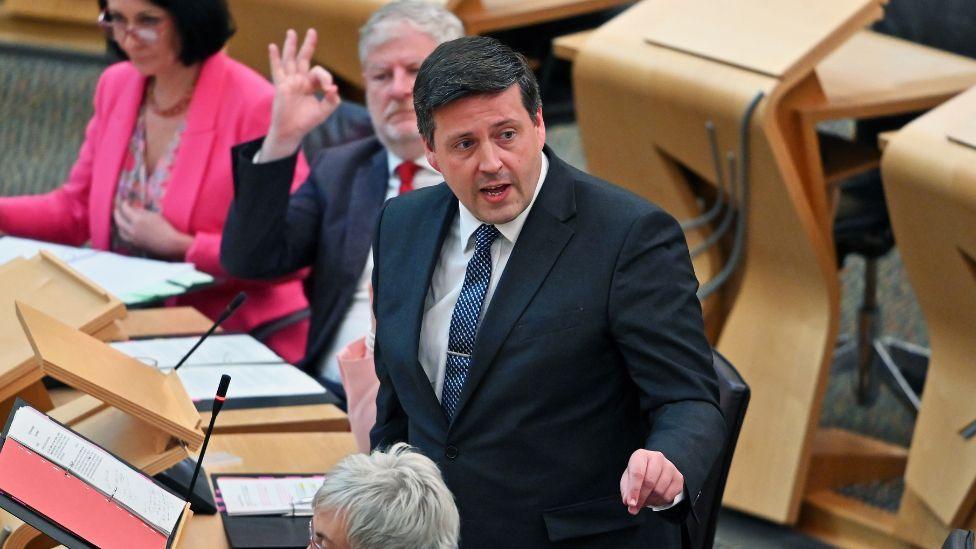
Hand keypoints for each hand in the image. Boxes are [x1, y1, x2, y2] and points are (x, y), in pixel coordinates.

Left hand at [114, 202, 192, 258]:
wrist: (169, 243)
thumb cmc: (165, 227)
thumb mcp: (154, 215)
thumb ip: (142, 212)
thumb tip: (134, 209)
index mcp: (138, 220)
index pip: (125, 209)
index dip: (124, 204)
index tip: (125, 202)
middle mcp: (132, 229)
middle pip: (119, 220)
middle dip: (117, 213)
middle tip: (117, 209)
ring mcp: (133, 238)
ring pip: (120, 230)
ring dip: (118, 223)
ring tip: (120, 220)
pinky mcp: (135, 244)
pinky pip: (125, 237)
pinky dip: (123, 231)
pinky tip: (126, 229)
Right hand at [262, 28, 340, 161]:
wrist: (291, 131)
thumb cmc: (306, 121)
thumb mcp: (323, 112)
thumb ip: (331, 101)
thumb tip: (334, 88)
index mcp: (311, 84)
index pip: (319, 72)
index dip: (326, 77)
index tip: (329, 89)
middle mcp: (300, 80)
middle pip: (304, 58)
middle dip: (308, 45)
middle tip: (312, 31)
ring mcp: (289, 81)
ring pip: (290, 60)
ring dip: (290, 46)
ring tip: (291, 32)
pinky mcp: (281, 85)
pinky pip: (277, 69)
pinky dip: (275, 58)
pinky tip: (272, 47)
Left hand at [619, 450, 683, 513]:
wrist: (653, 471)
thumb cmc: (638, 475)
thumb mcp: (628, 481)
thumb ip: (627, 492)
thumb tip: (630, 503)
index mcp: (641, 455)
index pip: (637, 473)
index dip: (634, 490)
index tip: (631, 503)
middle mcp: (657, 457)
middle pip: (650, 482)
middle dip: (642, 497)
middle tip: (635, 507)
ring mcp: (670, 467)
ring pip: (660, 490)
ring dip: (650, 500)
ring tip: (645, 499)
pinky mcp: (678, 477)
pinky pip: (669, 496)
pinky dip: (660, 502)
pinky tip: (655, 498)